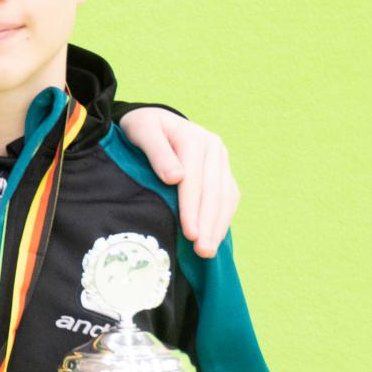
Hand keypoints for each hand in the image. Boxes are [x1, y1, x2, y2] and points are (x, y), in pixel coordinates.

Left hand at [117, 108, 237, 257]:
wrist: (154, 119)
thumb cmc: (142, 126)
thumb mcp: (142, 131)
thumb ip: (157, 152)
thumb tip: (175, 178)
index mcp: (194, 139)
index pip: (194, 181)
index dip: (192, 209)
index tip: (190, 234)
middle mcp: (214, 148)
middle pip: (213, 192)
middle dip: (208, 224)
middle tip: (203, 251)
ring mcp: (221, 159)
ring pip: (225, 197)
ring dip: (218, 226)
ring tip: (209, 251)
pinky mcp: (222, 169)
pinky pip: (228, 196)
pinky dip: (223, 218)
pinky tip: (214, 237)